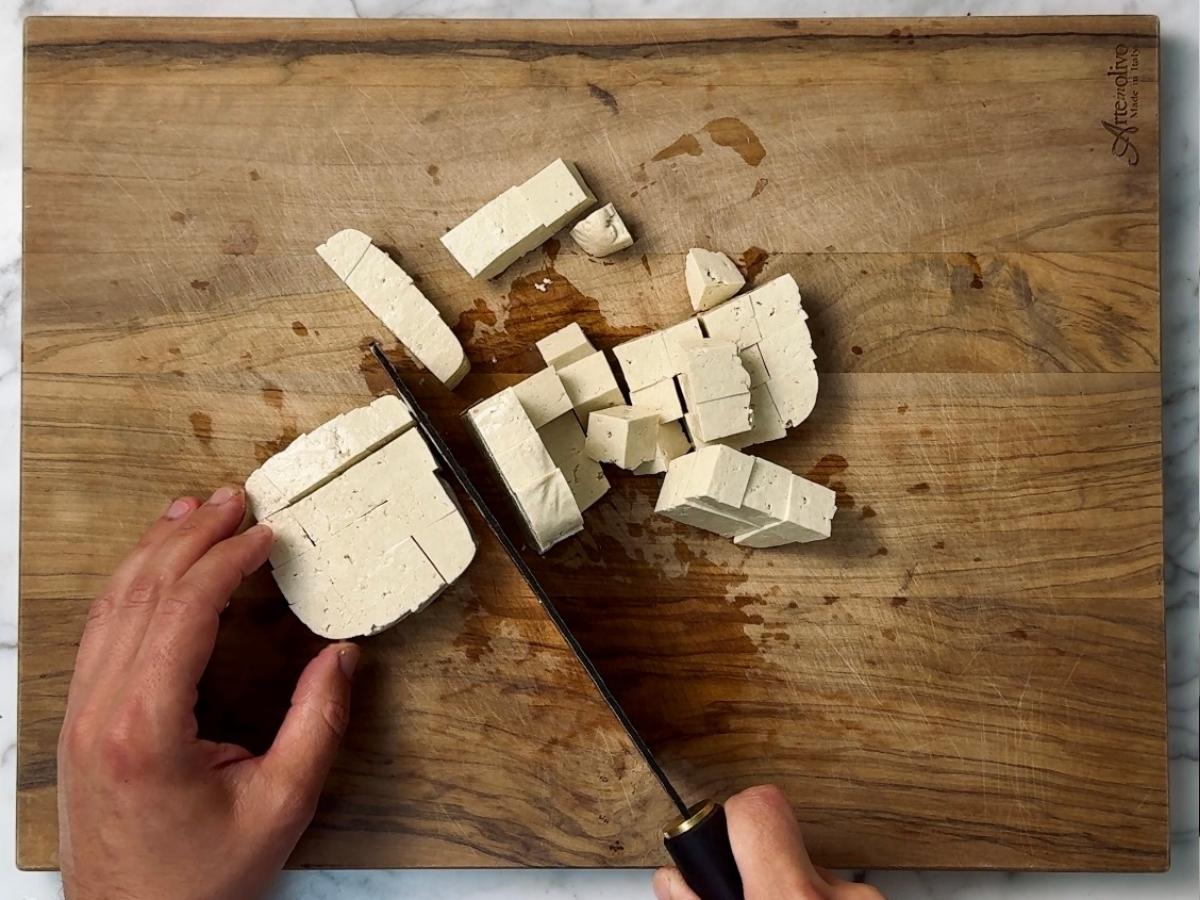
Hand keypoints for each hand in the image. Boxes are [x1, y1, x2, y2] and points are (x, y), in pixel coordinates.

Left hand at [57, 485, 358, 899]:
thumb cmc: (200, 881)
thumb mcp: (281, 806)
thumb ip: (318, 724)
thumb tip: (342, 657)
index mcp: (146, 727)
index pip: (183, 611)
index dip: (226, 560)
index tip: (263, 535)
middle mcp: (101, 711)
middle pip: (142, 593)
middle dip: (192, 537)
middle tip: (234, 501)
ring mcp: (81, 715)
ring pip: (111, 605)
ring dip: (154, 551)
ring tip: (193, 513)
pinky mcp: (80, 722)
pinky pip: (99, 632)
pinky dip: (129, 586)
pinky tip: (152, 567)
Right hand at [653, 785, 883, 899]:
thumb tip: (673, 878)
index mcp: (788, 899)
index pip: (756, 805)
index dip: (730, 817)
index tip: (717, 841)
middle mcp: (838, 894)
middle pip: (782, 840)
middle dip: (759, 863)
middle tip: (743, 893)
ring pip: (812, 870)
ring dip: (792, 888)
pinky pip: (837, 891)